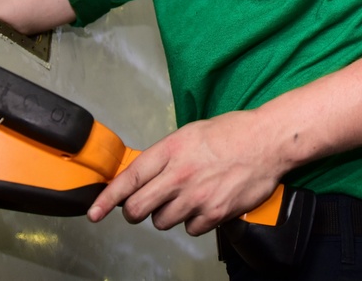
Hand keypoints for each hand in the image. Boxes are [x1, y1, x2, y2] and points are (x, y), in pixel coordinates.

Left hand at [87, 109, 284, 235]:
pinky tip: (206, 203)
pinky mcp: (215, 213)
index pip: (129, 179)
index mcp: (169, 150)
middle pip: (138, 209)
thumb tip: (142, 176)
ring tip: (186, 197)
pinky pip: (190, 229)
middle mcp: (179, 175)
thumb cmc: (230, 133)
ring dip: (168, 215)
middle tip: (143, 206)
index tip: (95, 212)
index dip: (107, 199)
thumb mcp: (188, 134)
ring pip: (162, 222)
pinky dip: (195, 221)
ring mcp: (197, 196)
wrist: (266, 141)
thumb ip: (164, 156)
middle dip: (136, 211)